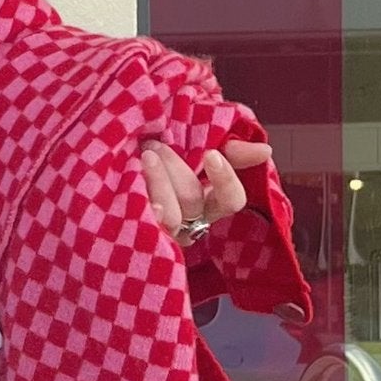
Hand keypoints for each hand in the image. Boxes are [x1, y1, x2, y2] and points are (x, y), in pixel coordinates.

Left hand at [141, 137, 271, 246]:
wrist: (115, 160)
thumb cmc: (164, 151)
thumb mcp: (198, 144)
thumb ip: (231, 148)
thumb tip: (265, 151)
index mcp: (210, 201)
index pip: (231, 200)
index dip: (226, 180)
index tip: (212, 155)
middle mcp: (191, 221)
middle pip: (193, 202)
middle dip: (176, 169)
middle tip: (155, 144)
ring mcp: (165, 232)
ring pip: (171, 215)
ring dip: (159, 182)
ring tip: (144, 156)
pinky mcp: (138, 235)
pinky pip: (144, 227)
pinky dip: (142, 206)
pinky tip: (133, 189)